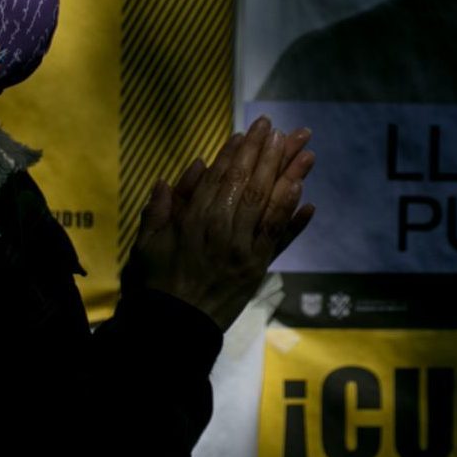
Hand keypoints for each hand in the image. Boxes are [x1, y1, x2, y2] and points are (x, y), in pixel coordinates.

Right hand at [127, 116, 316, 329]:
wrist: (174, 327)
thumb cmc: (157, 282)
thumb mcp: (148, 242)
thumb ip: (161, 207)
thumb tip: (182, 173)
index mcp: (195, 219)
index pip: (221, 177)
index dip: (237, 152)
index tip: (250, 131)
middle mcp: (223, 230)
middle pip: (251, 184)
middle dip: (267, 153)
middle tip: (281, 129)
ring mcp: (244, 250)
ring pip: (270, 205)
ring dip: (290, 176)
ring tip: (306, 152)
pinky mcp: (258, 269)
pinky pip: (280, 239)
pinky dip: (295, 220)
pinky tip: (309, 200)